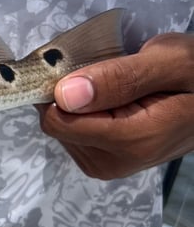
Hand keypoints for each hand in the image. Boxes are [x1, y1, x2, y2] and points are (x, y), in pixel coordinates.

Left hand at [38, 32, 193, 178]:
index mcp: (129, 141)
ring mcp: (110, 165)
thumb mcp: (170, 61)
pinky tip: (114, 97)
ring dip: (78, 101)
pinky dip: (85, 110)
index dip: (57, 87)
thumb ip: (119, 78)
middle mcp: (114, 162)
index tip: (72, 61)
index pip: (56, 120)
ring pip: (63, 127)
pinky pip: (76, 132)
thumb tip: (65, 95)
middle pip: (56, 124)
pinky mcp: (109, 161)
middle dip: (69, 93)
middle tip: (104, 68)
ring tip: (116, 83)